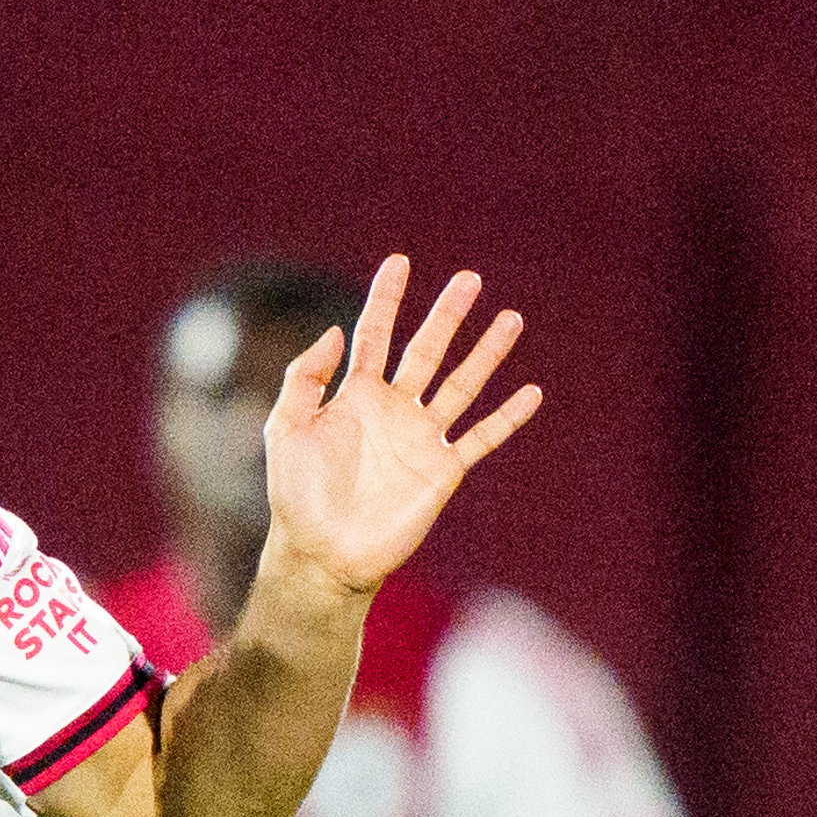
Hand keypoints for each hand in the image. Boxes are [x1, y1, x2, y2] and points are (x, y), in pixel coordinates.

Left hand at [261, 255, 541, 597]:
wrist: (322, 553)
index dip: (386, 299)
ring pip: (461, 384)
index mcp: (355, 395)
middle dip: (447, 315)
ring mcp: (421, 438)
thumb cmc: (296, 494)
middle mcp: (393, 409)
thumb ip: (306, 377)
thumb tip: (336, 329)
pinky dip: (506, 417)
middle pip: (426, 350)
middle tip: (470, 278)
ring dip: (486, 354)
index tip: (400, 262)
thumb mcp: (286, 427)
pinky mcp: (442, 470)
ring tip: (510, 319)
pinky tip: (531, 392)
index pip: (374, 335)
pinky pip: (481, 438)